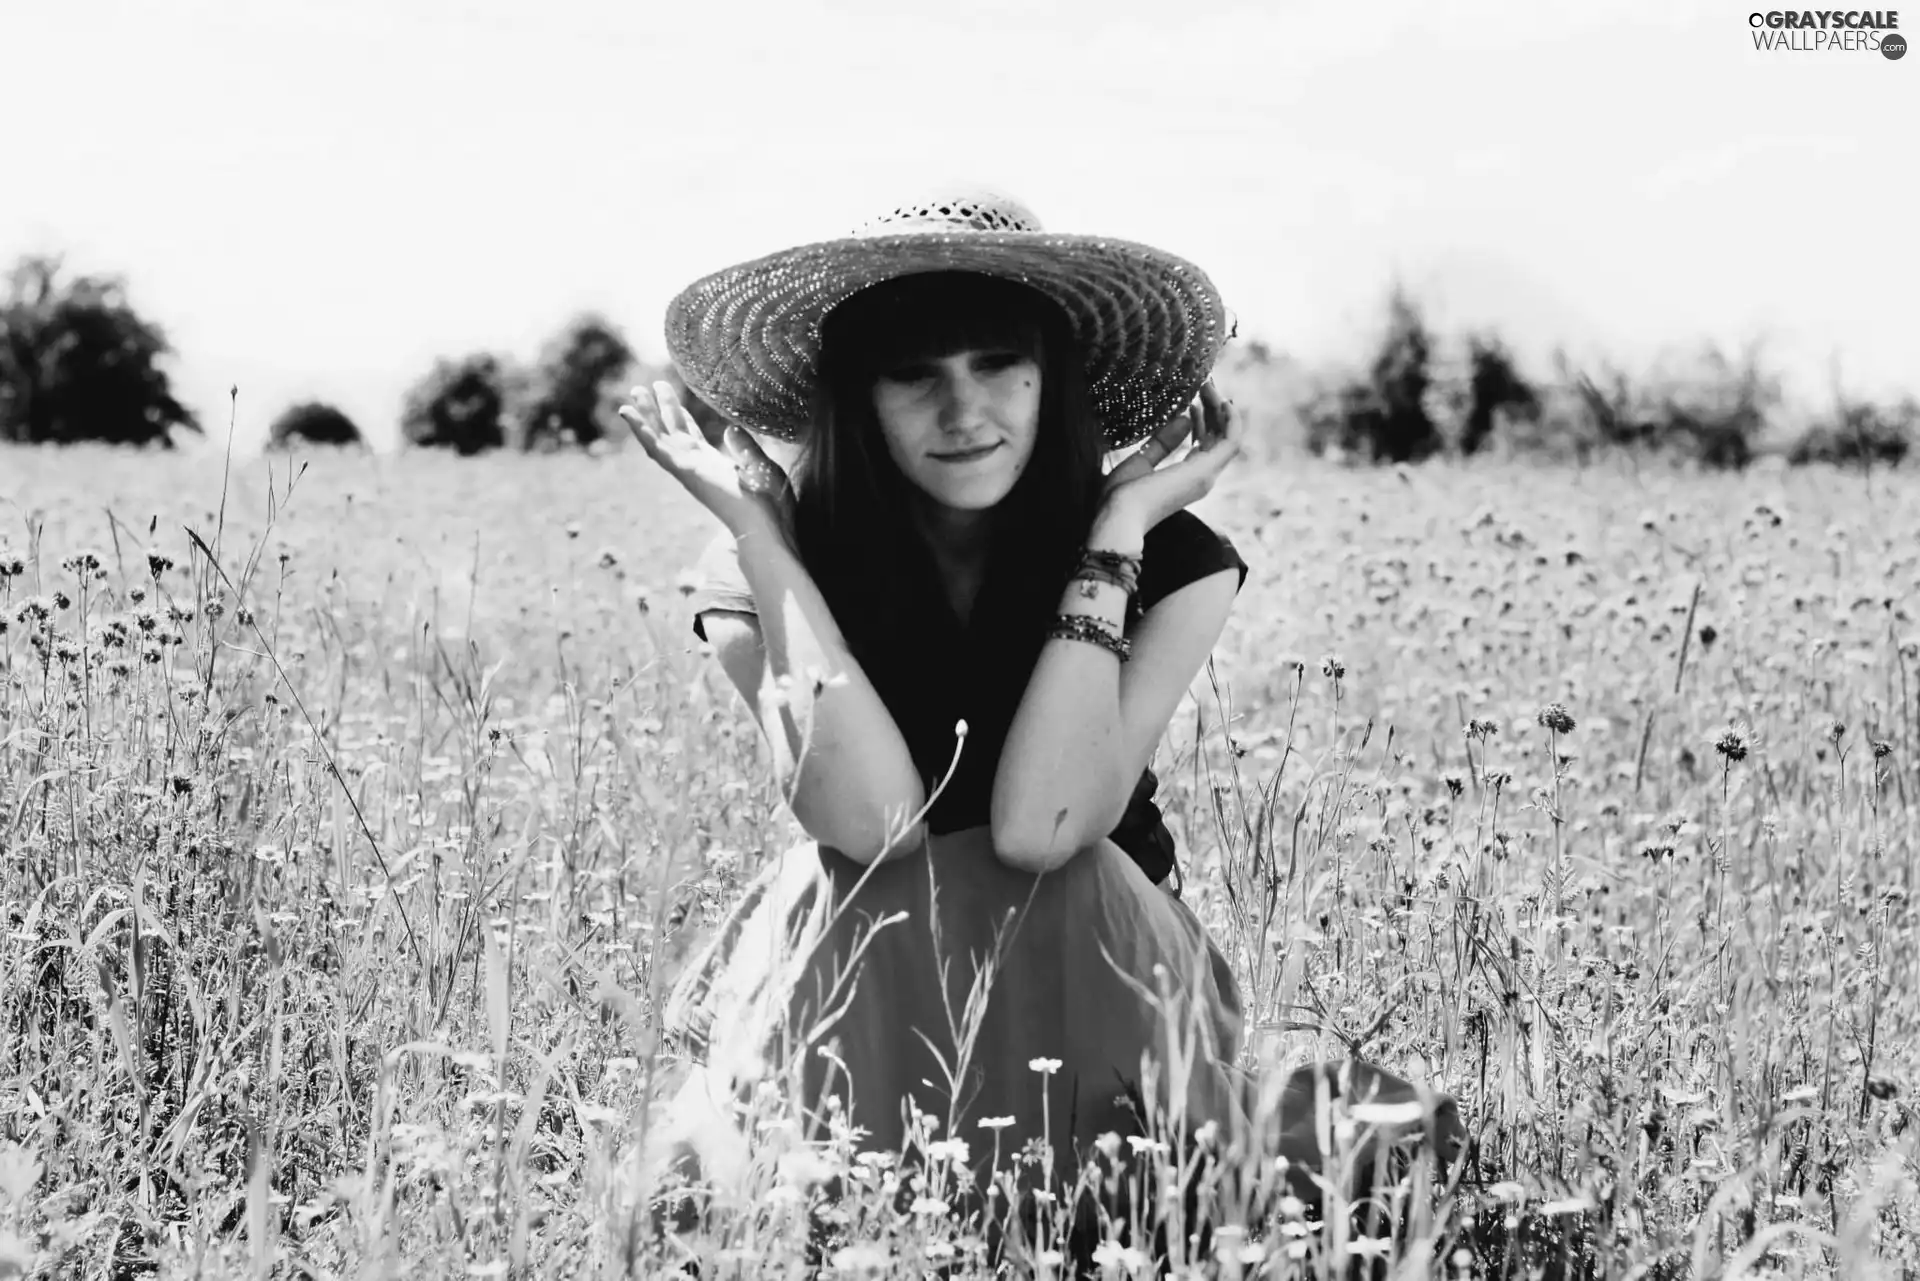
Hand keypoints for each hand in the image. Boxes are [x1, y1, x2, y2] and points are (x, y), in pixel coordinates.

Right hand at [618, 381, 796, 541]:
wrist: (766, 528)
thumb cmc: (770, 506)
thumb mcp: (761, 466)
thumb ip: (744, 447)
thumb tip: (729, 429)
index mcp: (714, 464)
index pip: (691, 435)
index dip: (679, 415)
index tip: (668, 397)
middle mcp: (698, 466)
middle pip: (673, 430)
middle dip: (660, 408)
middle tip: (645, 386)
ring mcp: (689, 468)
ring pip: (661, 436)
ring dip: (646, 414)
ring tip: (635, 390)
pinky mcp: (685, 470)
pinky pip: (657, 448)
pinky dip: (641, 430)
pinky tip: (627, 413)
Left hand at [1098, 379, 1243, 533]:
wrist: (1117, 515)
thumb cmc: (1121, 497)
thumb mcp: (1141, 461)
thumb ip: (1162, 443)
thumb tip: (1184, 418)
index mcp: (1186, 478)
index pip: (1204, 444)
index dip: (1202, 420)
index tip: (1192, 398)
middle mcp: (1202, 478)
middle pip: (1218, 438)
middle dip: (1214, 409)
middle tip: (1204, 383)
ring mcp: (1206, 475)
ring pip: (1227, 436)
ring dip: (1222, 408)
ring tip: (1208, 384)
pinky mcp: (1205, 469)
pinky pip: (1231, 440)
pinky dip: (1232, 420)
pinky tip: (1222, 400)